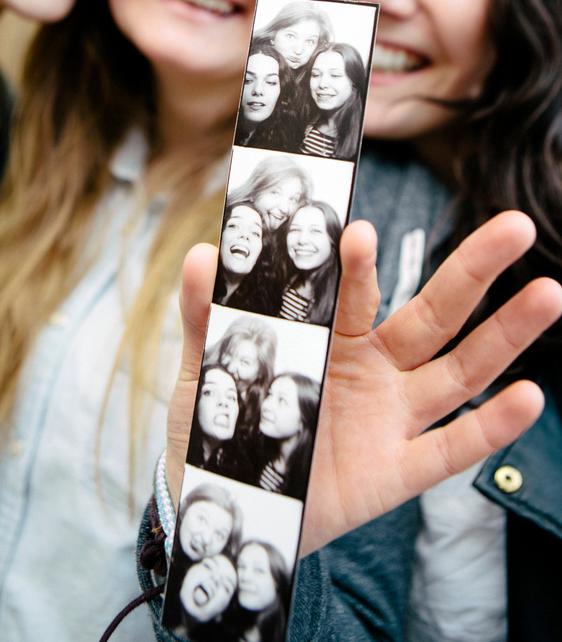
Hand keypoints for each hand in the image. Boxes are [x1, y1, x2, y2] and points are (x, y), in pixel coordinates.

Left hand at [166, 211, 561, 556]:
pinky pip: (453, 447)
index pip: (354, 292)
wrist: (227, 502)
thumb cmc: (224, 424)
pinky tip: (530, 397)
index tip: (356, 233)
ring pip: (460, 371)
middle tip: (515, 225)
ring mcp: (391, 417)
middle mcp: (373, 367)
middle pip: (435, 313)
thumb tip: (202, 254)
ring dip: (505, 336)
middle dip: (474, 270)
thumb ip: (208, 314)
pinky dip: (491, 427)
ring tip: (549, 292)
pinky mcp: (397, 470)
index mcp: (332, 335)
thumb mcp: (210, 367)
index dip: (357, 267)